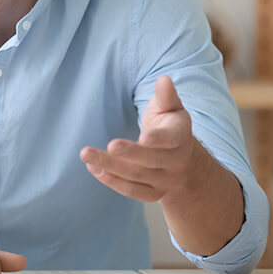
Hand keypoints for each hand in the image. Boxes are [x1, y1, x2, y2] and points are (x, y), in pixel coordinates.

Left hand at [80, 75, 202, 202]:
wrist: (186, 162)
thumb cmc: (171, 126)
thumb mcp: (172, 108)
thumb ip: (166, 95)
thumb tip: (164, 79)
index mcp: (180, 138)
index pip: (170, 140)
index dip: (158, 139)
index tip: (143, 137)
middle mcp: (174, 162)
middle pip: (150, 160)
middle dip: (129, 154)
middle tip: (109, 145)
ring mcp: (164, 180)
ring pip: (136, 177)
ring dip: (110, 167)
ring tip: (86, 155)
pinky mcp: (153, 194)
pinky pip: (131, 191)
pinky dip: (111, 181)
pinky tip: (93, 168)